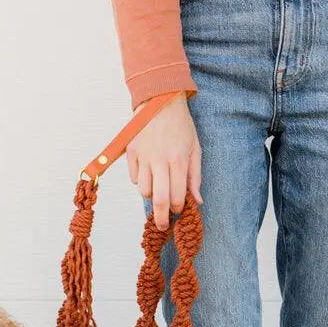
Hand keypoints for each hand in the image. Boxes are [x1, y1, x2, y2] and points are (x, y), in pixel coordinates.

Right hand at [127, 92, 201, 229]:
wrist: (160, 100)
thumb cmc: (181, 126)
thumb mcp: (195, 149)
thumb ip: (195, 177)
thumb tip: (197, 202)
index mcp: (179, 159)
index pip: (177, 195)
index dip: (177, 208)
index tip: (178, 210)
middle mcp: (160, 159)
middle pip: (158, 199)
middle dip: (160, 218)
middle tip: (161, 226)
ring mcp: (143, 156)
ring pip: (144, 190)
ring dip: (151, 195)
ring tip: (158, 187)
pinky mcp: (131, 151)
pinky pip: (134, 178)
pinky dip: (141, 180)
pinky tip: (148, 172)